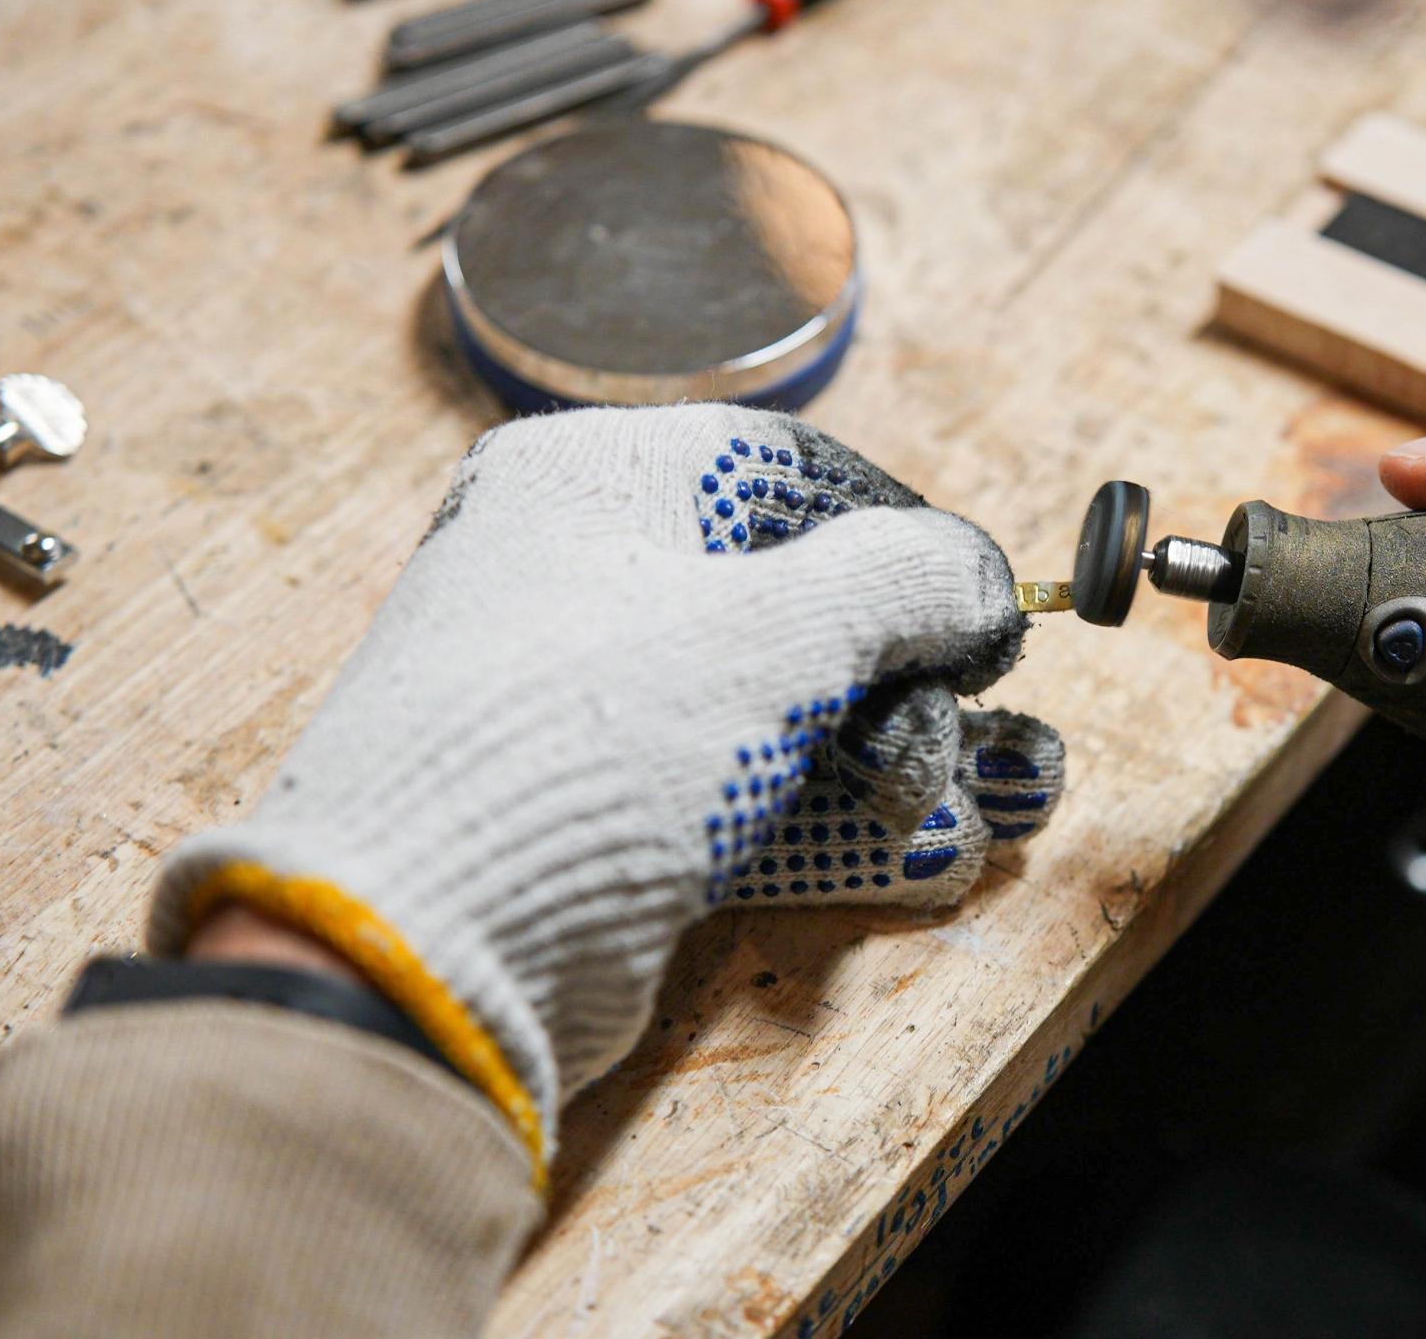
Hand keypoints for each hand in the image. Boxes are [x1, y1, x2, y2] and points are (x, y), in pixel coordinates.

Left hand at [150, 405, 1063, 1182]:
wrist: (421, 954)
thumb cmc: (585, 743)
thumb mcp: (772, 632)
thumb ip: (900, 579)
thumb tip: (979, 573)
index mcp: (592, 481)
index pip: (789, 470)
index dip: (905, 536)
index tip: (985, 612)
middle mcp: (587, 577)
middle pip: (802, 600)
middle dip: (918, 675)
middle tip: (977, 730)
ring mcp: (596, 706)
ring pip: (790, 710)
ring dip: (908, 757)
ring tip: (1004, 802)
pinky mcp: (607, 818)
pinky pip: (751, 798)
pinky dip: (845, 822)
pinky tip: (940, 853)